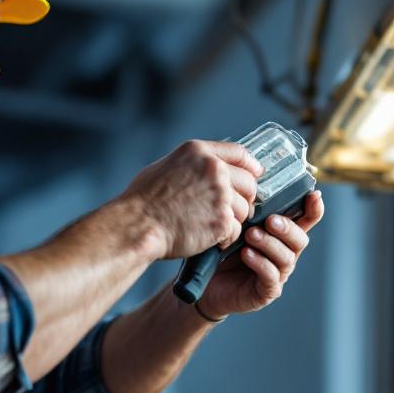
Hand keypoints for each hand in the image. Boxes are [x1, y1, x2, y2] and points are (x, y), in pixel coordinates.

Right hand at [119, 140, 263, 259]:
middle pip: (249, 182)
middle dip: (244, 198)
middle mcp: (213, 169)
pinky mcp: (222, 220)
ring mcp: (220, 194)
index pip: (239, 153)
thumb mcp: (165, 167)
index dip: (251, 166)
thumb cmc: (143, 201)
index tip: (255, 174)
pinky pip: (236, 230)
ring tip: (214, 228)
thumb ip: (191, 165)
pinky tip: (212, 240)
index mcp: (198, 152)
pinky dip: (226, 238)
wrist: (138, 226)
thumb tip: (204, 169)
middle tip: (233, 210)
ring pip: (244, 209)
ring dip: (233, 220)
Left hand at [194, 190, 324, 319]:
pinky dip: (260, 263)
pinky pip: (270, 276)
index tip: (314, 195)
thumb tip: (251, 178)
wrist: (206, 283)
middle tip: (271, 220)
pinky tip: (246, 254)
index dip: (313, 209)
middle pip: (300, 239)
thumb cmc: (221, 249)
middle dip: (287, 228)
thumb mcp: (234, 224)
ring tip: (251, 235)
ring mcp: (278, 274)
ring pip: (286, 258)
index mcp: (281, 235)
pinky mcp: (267, 291)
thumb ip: (248, 208)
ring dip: (270, 244)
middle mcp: (285, 253)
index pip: (305, 220)